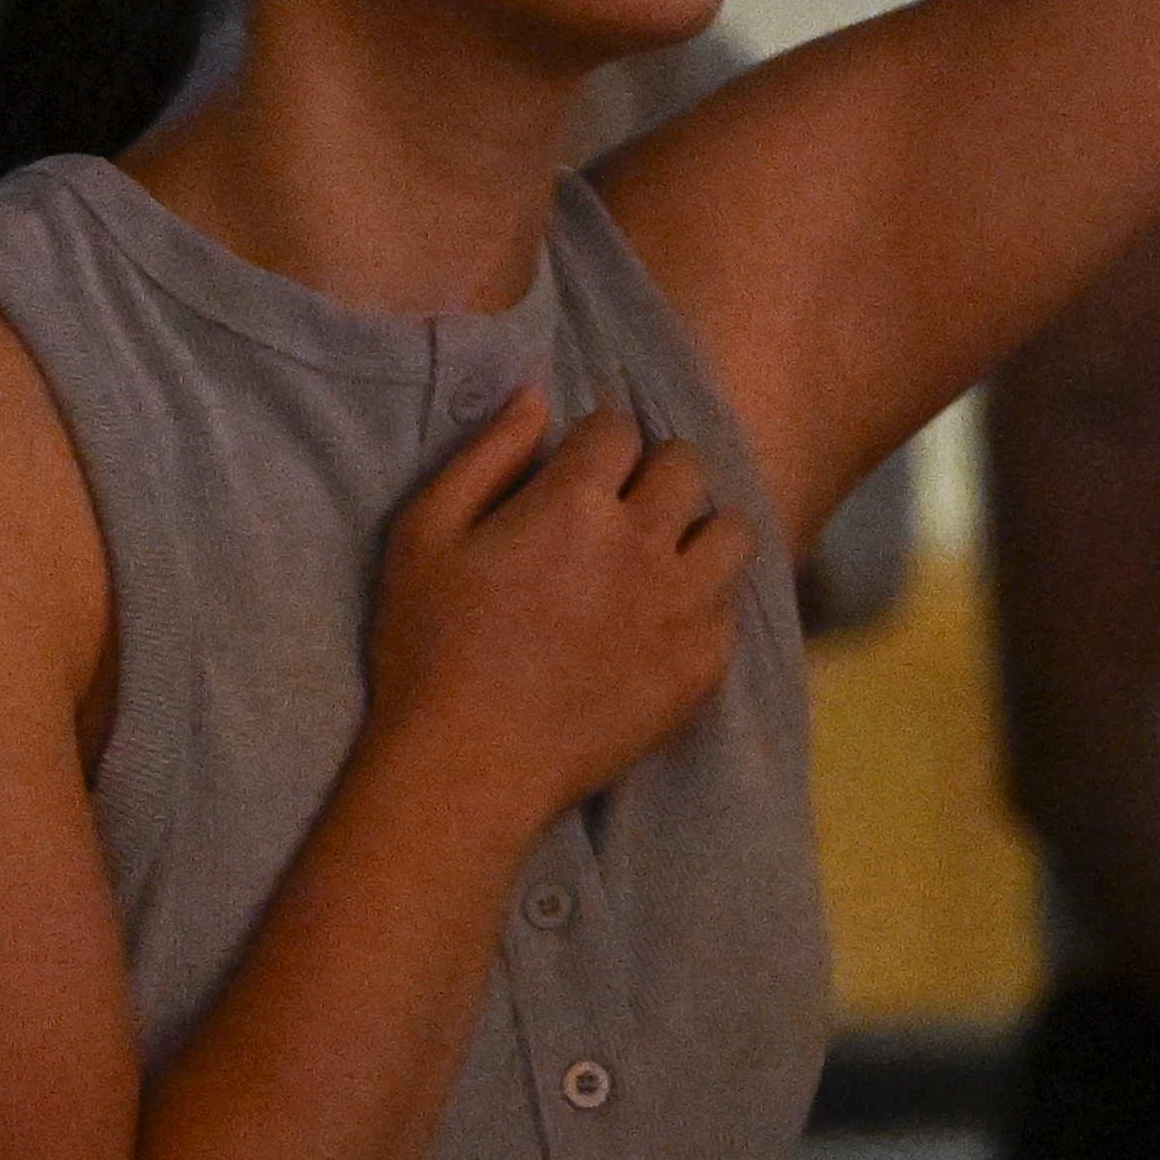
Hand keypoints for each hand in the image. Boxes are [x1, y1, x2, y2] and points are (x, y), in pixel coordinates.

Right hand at [363, 394, 745, 839]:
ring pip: (732, 531)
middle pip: (687, 467)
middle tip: (628, 504)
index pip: (619, 428)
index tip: (585, 464)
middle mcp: (645, 540)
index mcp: (575, 500)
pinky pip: (734, 605)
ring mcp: (684, 604)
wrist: (470, 763)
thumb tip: (539, 396)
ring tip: (666, 553)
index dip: (599, 439)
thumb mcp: (425, 533)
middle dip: (657, 471)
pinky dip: (708, 600)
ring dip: (700, 529)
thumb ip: (486, 455)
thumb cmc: (430, 646)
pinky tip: (671, 617)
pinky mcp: (704, 662)